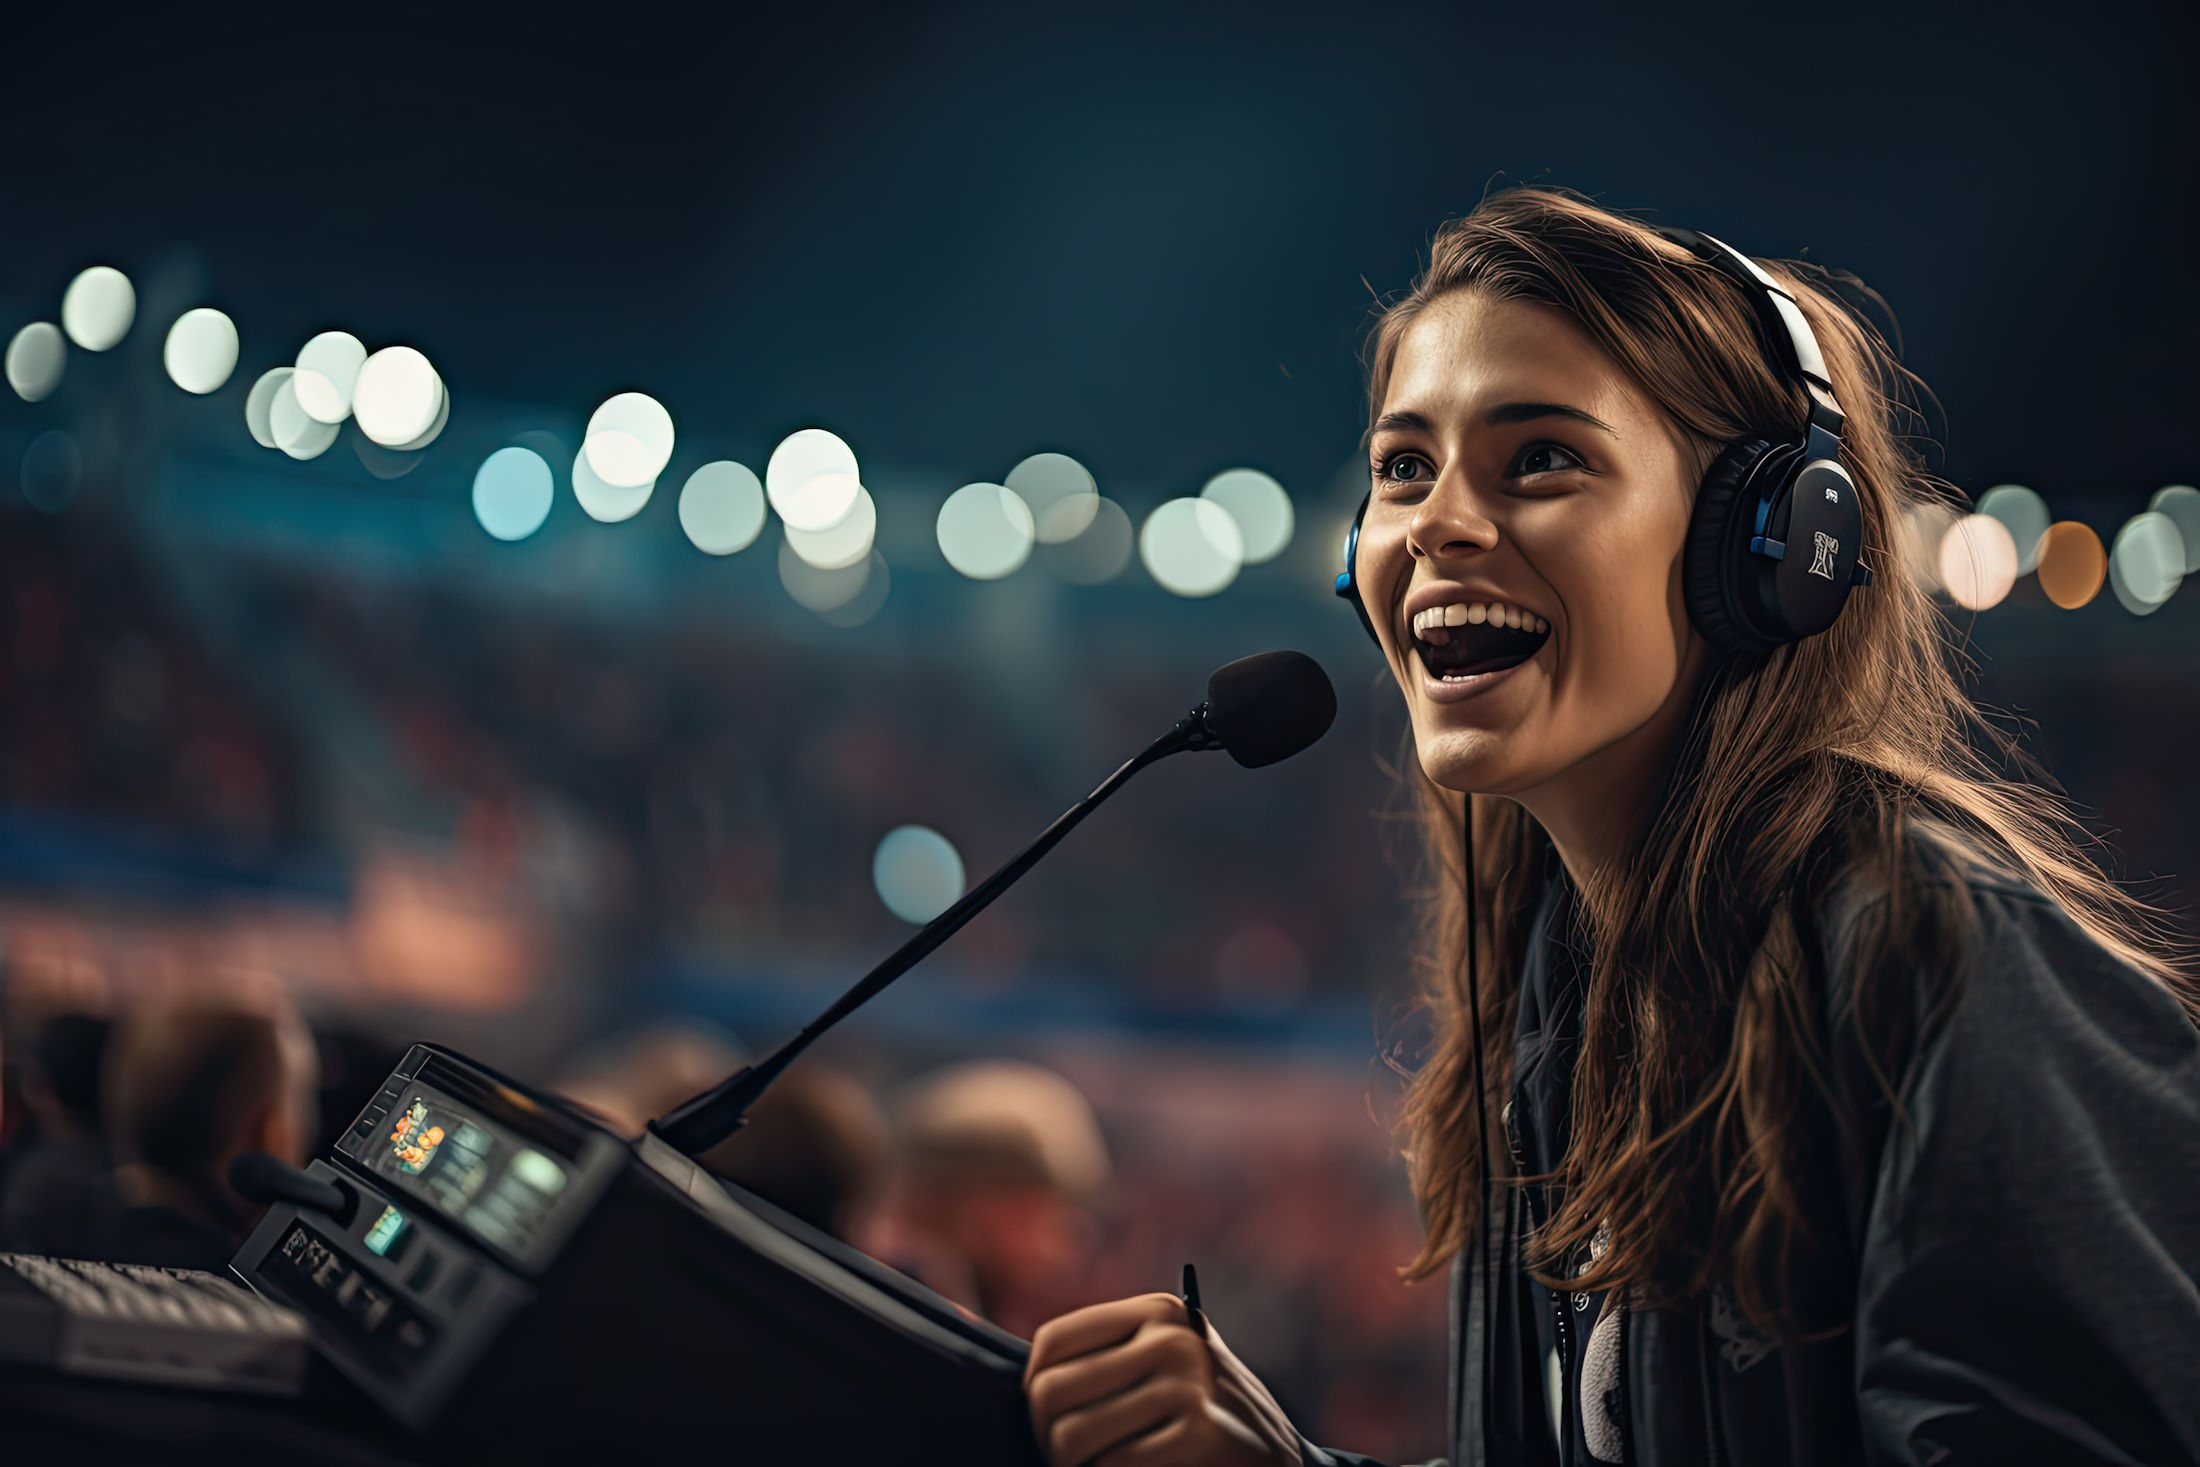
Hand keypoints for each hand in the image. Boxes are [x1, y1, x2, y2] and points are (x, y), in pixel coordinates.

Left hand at [1025, 1292, 1301, 1465]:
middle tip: (1070, 1457)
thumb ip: (1113, 1359)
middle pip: (1050, 1393)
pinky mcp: (1201, 1436)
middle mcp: (1172, 1340)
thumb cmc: (1208, 1418)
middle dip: (1049, 1438)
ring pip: (1071, 1438)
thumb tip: (1029, 1382)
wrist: (1285, 1465)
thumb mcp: (1170, 1366)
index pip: (1053, 1343)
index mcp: (1158, 1313)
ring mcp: (1187, 1387)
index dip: (1035, 1388)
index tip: (1052, 1417)